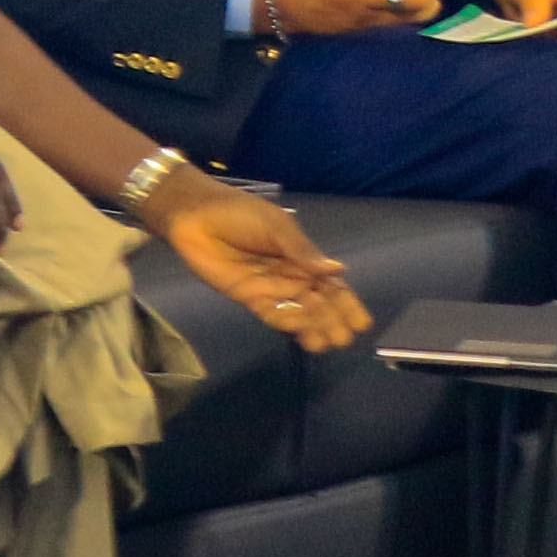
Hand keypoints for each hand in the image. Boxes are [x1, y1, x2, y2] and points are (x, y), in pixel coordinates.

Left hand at [152, 179, 367, 353]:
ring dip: (313, 328)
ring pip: (298, 313)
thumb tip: (339, 270)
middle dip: (333, 321)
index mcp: (303, 259)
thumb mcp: (276, 226)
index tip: (361, 322)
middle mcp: (291, 277)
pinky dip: (286, 322)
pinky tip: (299, 330)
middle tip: (344, 338)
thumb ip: (303, 251)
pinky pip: (271, 313)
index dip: (347, 304)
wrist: (195, 213)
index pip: (332, 286)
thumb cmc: (239, 213)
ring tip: (326, 342)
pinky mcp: (248, 297)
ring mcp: (270, 289)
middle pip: (319, 304)